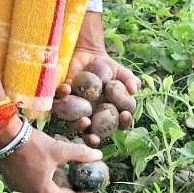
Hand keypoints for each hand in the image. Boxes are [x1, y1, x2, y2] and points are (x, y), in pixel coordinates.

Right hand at [0, 126, 102, 192]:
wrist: (5, 136)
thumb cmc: (32, 144)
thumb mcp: (58, 149)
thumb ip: (79, 153)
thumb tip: (98, 155)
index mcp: (45, 191)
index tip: (89, 188)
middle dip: (68, 191)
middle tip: (76, 181)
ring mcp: (20, 189)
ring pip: (42, 191)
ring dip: (52, 185)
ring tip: (59, 173)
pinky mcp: (13, 182)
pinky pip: (30, 185)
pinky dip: (39, 180)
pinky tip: (42, 168)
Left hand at [54, 11, 140, 145]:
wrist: (87, 54)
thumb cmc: (107, 67)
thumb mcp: (121, 72)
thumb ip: (130, 80)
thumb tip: (135, 89)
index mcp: (108, 113)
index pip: (118, 123)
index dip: (122, 122)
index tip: (125, 115)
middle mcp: (91, 116)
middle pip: (93, 133)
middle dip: (94, 138)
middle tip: (96, 137)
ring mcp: (75, 110)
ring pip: (74, 124)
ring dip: (78, 125)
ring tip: (84, 121)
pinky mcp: (61, 99)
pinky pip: (58, 102)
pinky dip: (62, 96)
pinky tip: (66, 89)